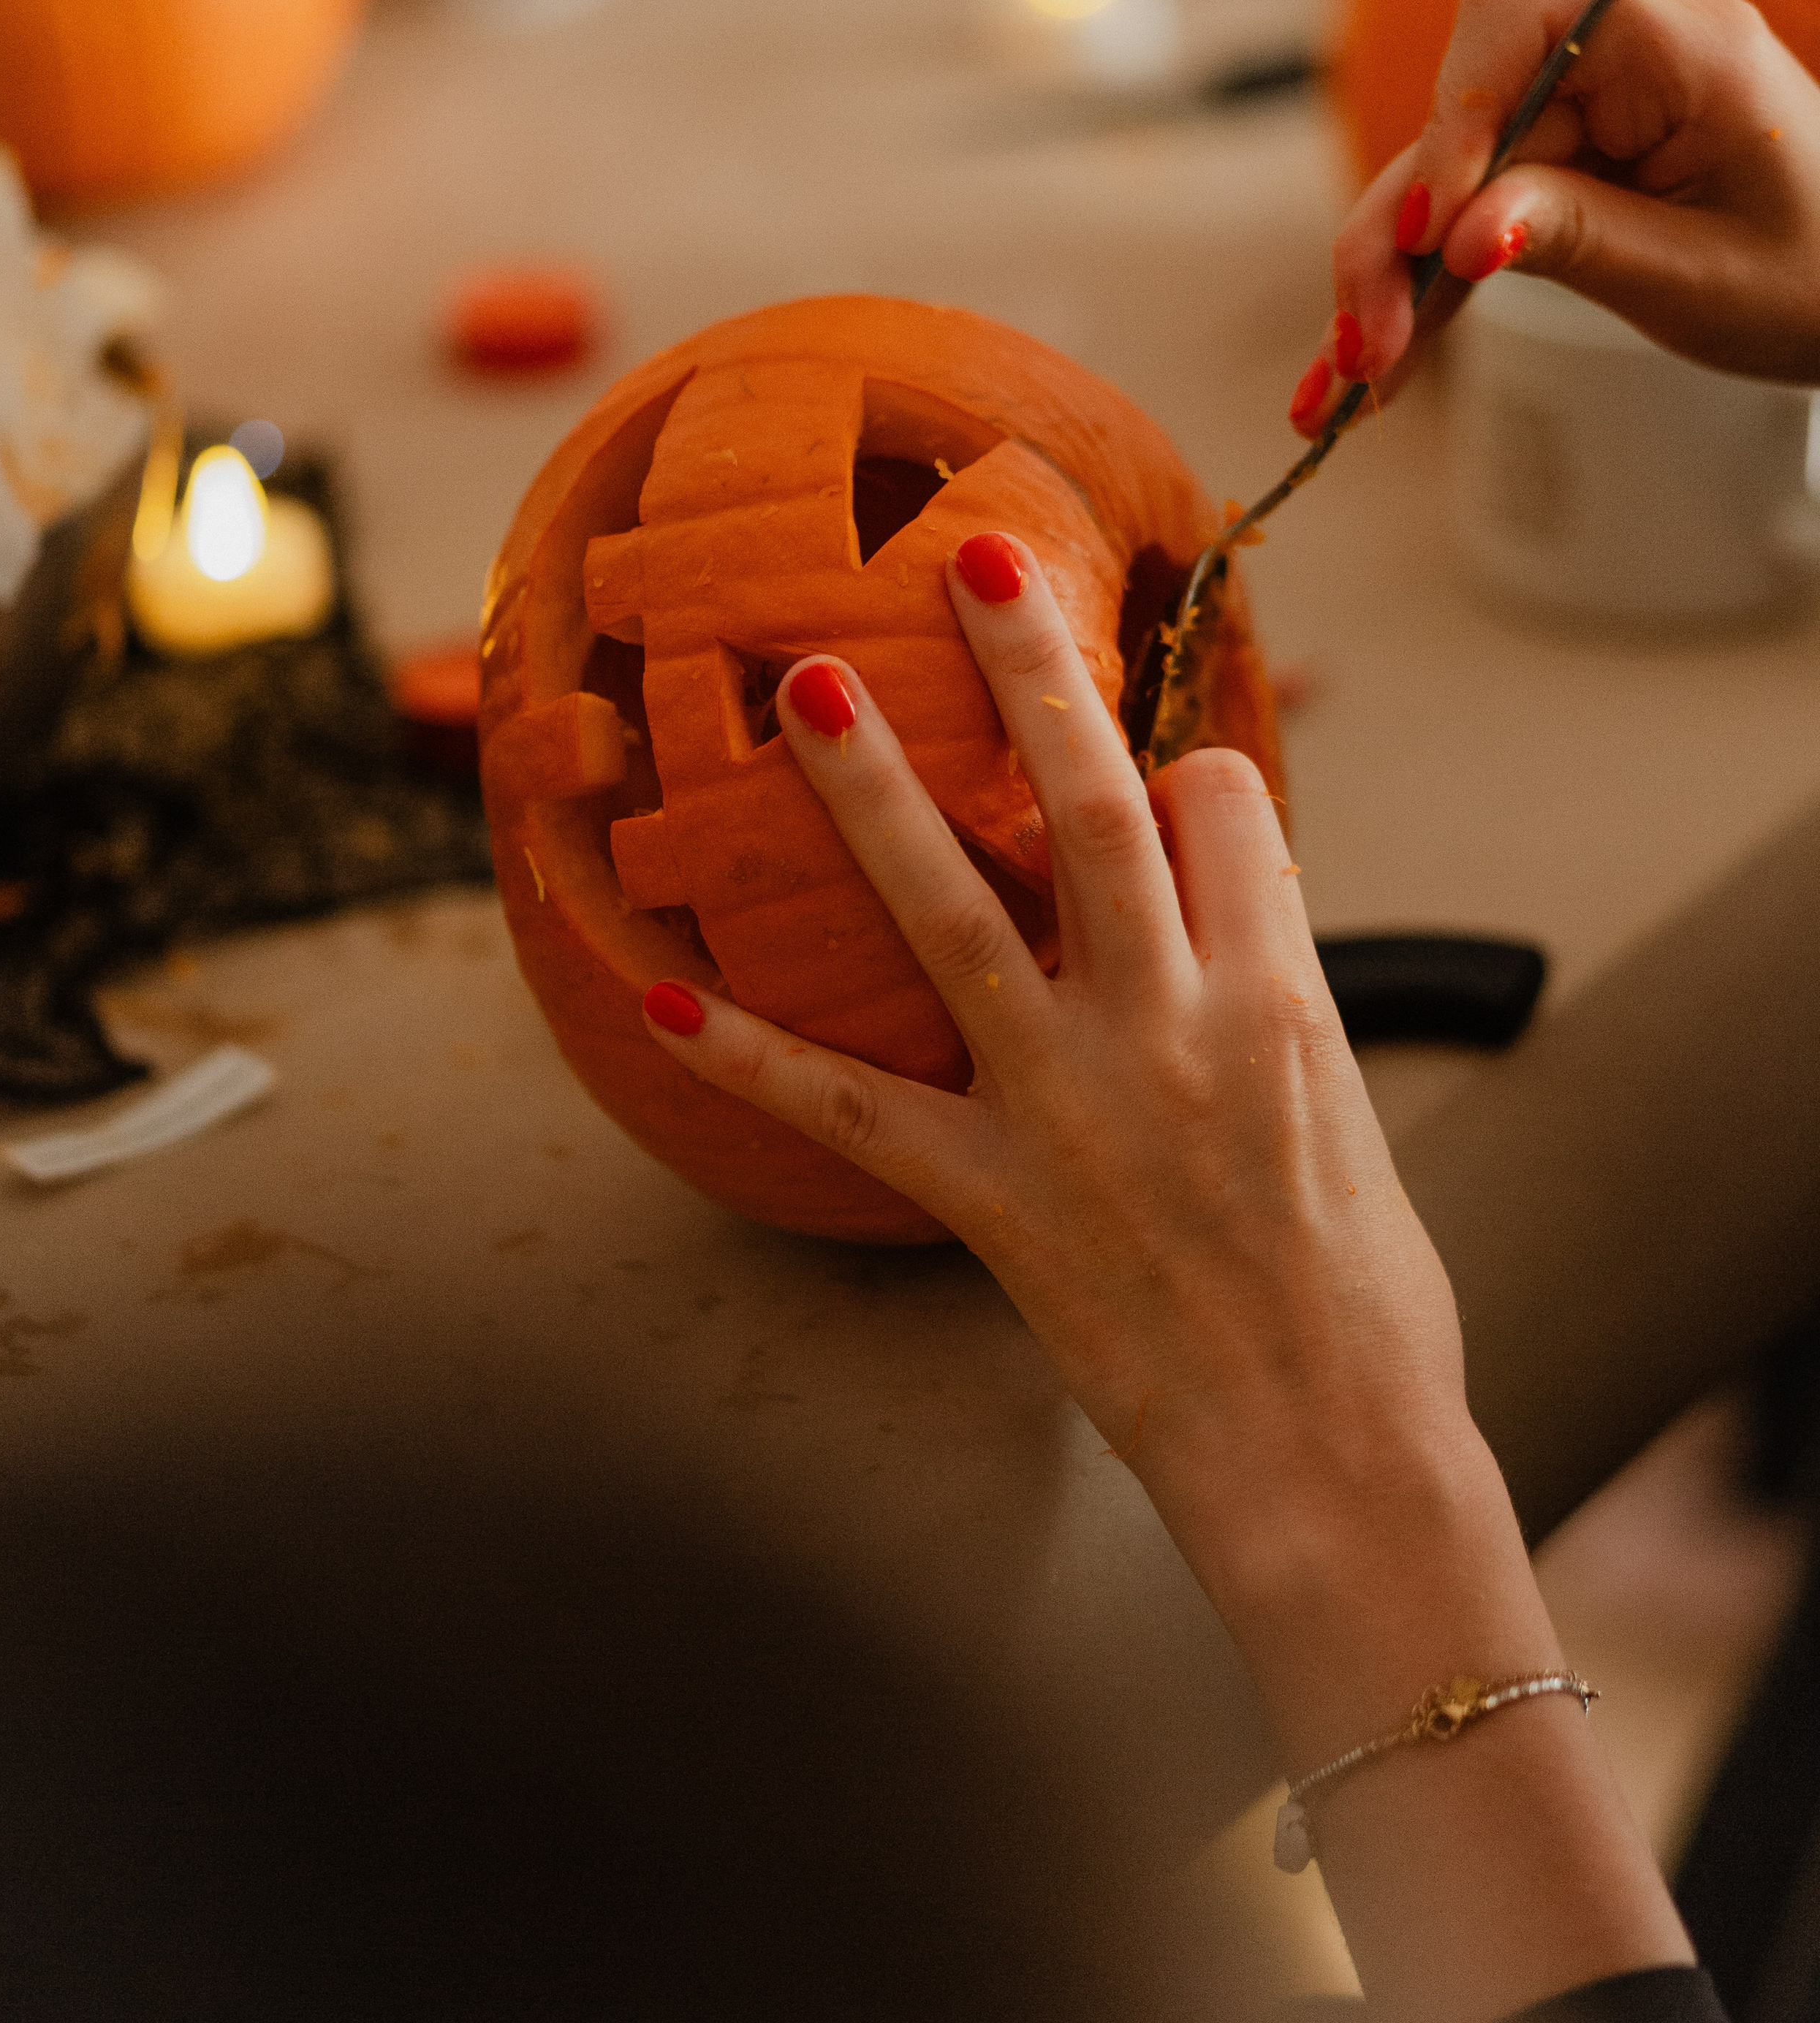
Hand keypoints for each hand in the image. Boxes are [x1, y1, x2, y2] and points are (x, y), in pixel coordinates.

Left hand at [643, 531, 1473, 1654]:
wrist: (1332, 1464)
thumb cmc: (1363, 1299)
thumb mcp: (1344, 1113)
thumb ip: (1268, 990)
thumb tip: (1210, 901)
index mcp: (1281, 996)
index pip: (1218, 807)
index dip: (1178, 766)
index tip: (1145, 763)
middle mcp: (1173, 1027)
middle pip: (1092, 806)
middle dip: (1032, 671)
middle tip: (972, 559)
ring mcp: (1071, 1109)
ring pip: (953, 915)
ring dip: (872, 793)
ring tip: (807, 687)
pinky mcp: (992, 1201)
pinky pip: (853, 1111)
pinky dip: (751, 1054)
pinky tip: (659, 1001)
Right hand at [1290, 0, 1819, 432]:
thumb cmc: (1812, 276)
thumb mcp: (1694, 270)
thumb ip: (1576, 236)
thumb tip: (1460, 239)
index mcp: (1679, 39)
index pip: (1516, 20)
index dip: (1452, 117)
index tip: (1431, 230)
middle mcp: (1617, 49)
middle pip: (1456, 114)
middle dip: (1396, 237)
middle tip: (1365, 350)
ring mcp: (1582, 101)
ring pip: (1443, 177)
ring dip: (1388, 278)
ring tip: (1347, 384)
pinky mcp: (1559, 154)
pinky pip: (1469, 210)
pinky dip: (1422, 285)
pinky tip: (1374, 359)